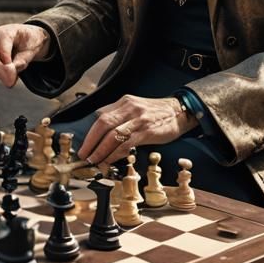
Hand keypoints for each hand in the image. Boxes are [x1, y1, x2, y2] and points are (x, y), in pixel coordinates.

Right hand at [0, 23, 49, 87]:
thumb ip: (21, 61)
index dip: (6, 62)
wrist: (27, 37)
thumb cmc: (30, 42)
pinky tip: (8, 77)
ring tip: (11, 81)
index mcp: (7, 31)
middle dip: (0, 70)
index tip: (13, 75)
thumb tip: (10, 74)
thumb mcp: (31, 51)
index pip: (2, 48)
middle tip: (10, 83)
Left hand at [77, 95, 196, 168]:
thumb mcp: (135, 108)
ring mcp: (138, 119)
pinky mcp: (147, 131)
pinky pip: (126, 143)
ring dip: (100, 150)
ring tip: (94, 161)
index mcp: (124, 102)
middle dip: (90, 141)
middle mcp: (129, 108)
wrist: (179, 111)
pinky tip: (110, 160)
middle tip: (84, 154)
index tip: (84, 145)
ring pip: (113, 135)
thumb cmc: (156, 113)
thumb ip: (119, 115)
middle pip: (103, 123)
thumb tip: (102, 130)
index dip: (89, 132)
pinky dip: (115, 153)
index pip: (100, 115)